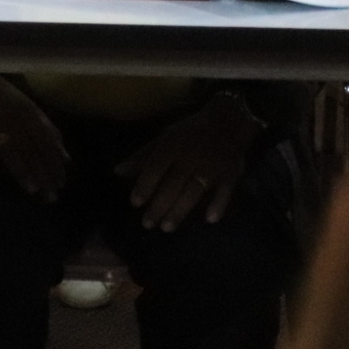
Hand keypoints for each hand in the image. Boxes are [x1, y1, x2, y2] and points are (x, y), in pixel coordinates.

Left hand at [0, 75, 68, 199]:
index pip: (13, 157)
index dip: (23, 173)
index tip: (33, 190)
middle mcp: (14, 124)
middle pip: (33, 154)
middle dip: (44, 176)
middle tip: (54, 195)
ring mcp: (26, 115)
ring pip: (44, 143)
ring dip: (55, 164)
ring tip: (63, 181)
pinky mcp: (32, 107)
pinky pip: (48, 125)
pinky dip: (58, 141)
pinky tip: (66, 156)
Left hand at [115, 92, 261, 230]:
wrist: (228, 120)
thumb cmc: (190, 133)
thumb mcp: (165, 138)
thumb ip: (143, 156)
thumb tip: (118, 171)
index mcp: (172, 146)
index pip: (154, 167)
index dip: (144, 185)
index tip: (134, 203)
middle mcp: (190, 157)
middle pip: (173, 184)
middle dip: (159, 205)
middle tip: (147, 225)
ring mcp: (212, 166)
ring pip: (194, 191)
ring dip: (180, 210)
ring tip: (167, 227)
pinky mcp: (231, 173)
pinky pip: (225, 190)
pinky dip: (219, 204)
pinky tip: (210, 219)